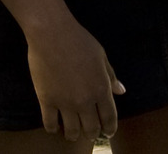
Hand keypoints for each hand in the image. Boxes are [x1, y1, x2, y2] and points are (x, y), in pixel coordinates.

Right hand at [24, 14, 121, 140]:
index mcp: (101, 90)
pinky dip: (53, 129)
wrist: (51, 32)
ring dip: (74, 134)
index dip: (110, 129)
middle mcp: (85, 101)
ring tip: (72, 133)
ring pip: (72, 131)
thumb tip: (121, 91)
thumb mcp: (101, 56)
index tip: (108, 132)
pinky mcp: (46, 100)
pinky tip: (54, 127)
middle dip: (92, 134)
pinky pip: (50, 123)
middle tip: (90, 132)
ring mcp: (64, 102)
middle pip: (91, 129)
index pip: (109, 119)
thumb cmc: (79, 40)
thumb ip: (111, 76)